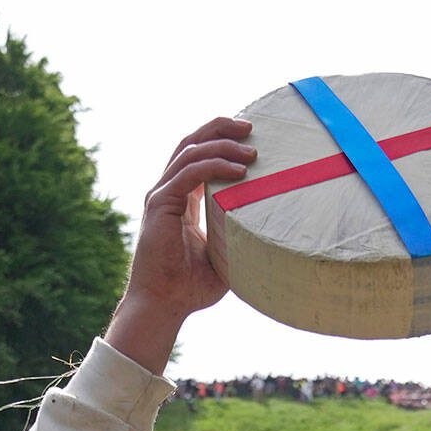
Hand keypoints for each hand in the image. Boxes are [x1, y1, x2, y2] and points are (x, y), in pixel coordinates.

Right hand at [105, 118, 256, 372]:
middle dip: (220, 129)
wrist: (163, 305)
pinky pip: (188, 174)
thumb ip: (236, 236)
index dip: (221, 140)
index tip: (250, 136)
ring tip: (252, 150)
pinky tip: (239, 170)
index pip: (198, 156)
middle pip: (192, 143)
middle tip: (251, 126)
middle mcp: (168, 191)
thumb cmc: (190, 288)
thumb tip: (270, 234)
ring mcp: (161, 195)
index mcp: (181, 199)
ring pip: (190, 152)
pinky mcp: (159, 204)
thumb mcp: (223, 255)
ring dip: (222, 146)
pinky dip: (214, 166)